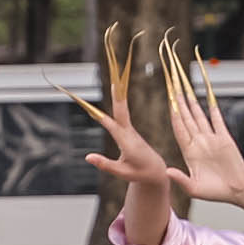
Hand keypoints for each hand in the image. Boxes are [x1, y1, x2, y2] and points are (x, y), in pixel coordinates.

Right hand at [74, 43, 172, 194]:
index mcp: (126, 141)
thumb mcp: (122, 172)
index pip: (111, 123)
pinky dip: (118, 97)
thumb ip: (105, 164)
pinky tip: (115, 88)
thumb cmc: (139, 174)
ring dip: (117, 87)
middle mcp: (128, 131)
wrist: (156, 172)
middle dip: (117, 89)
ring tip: (113, 70)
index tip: (93, 101)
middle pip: (120, 106)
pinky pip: (121, 111)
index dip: (101, 112)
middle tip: (114, 71)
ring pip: (121, 105)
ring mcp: (129, 129)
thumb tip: (87, 156)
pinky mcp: (128, 129)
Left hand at [160, 70, 243, 209]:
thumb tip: (167, 172)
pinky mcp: (225, 139)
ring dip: (192, 102)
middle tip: (173, 86)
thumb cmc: (215, 192)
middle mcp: (199, 142)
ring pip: (199, 116)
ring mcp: (211, 139)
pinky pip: (218, 120)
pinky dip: (213, 108)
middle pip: (186, 117)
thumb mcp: (194, 189)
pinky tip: (209, 97)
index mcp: (189, 152)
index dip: (173, 114)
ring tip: (185, 87)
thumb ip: (181, 179)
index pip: (178, 128)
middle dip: (179, 102)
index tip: (167, 102)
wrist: (236, 191)